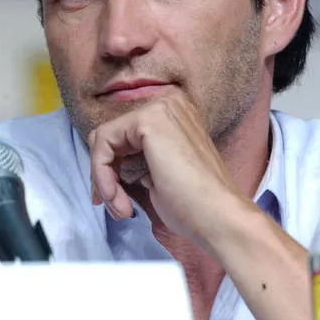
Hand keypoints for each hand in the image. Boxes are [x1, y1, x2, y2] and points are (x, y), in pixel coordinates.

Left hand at [89, 89, 248, 247]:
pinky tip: (117, 198)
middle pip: (111, 135)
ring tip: (119, 207)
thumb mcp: (159, 172)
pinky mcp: (148, 120)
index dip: (111, 169)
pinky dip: (101, 174)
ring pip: (103, 139)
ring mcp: (159, 108)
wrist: (218, 217)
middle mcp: (167, 102)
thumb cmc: (195, 204)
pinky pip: (103, 143)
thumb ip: (139, 158)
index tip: (113, 198)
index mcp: (173, 113)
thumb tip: (111, 165)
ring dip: (104, 179)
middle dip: (104, 174)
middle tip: (113, 205)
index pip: (124, 135)